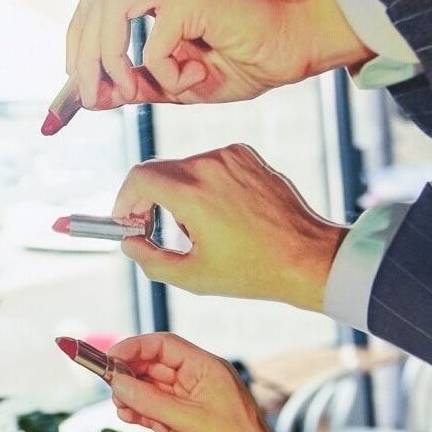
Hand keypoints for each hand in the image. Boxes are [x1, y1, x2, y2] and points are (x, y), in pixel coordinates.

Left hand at [60, 0, 372, 110]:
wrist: (299, 48)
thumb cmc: (247, 62)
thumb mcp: (178, 82)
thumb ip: (138, 83)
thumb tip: (95, 95)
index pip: (96, 5)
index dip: (76, 47)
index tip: (75, 96)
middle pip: (93, 3)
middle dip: (82, 57)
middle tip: (95, 99)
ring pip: (110, 15)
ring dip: (110, 62)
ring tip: (132, 94)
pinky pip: (154, 43)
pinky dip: (165, 72)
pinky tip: (194, 79)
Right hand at [108, 332, 317, 431]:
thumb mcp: (194, 423)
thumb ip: (153, 402)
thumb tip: (118, 383)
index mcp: (208, 371)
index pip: (165, 346)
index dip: (135, 347)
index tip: (108, 357)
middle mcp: (199, 385)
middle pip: (155, 366)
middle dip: (129, 371)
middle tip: (106, 384)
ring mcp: (191, 409)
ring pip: (152, 391)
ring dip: (131, 394)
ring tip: (118, 404)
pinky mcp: (185, 431)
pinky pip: (154, 414)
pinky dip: (138, 412)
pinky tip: (126, 416)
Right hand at [112, 143, 345, 310]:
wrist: (306, 257)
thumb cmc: (252, 271)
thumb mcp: (193, 276)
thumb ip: (150, 259)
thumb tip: (129, 243)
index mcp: (192, 193)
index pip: (139, 178)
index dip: (125, 200)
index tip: (126, 220)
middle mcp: (209, 165)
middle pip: (159, 172)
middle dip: (149, 200)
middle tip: (153, 229)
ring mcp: (230, 156)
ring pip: (184, 168)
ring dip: (178, 193)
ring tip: (197, 229)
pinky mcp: (246, 155)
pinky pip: (210, 164)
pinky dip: (204, 185)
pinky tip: (220, 214)